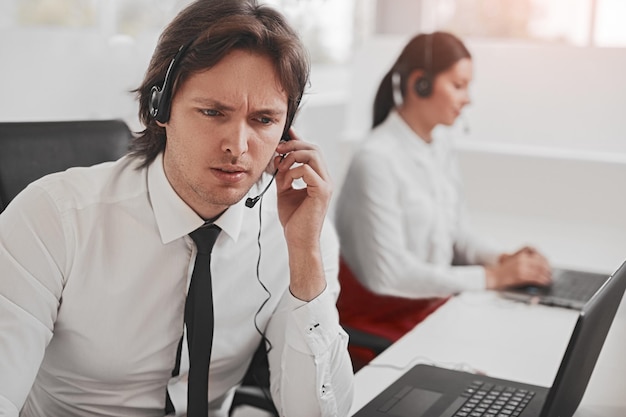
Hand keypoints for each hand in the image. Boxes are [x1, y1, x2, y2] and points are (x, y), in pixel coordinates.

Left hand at [273, 129, 331, 299]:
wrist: (298, 240)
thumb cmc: (293, 219)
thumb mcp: (285, 190)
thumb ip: (284, 173)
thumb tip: (279, 156)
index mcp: (319, 178)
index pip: (312, 151)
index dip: (299, 140)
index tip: (286, 133)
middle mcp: (325, 179)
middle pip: (314, 148)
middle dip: (294, 145)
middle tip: (277, 150)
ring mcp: (326, 184)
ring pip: (313, 154)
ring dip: (293, 156)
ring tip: (280, 166)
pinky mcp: (322, 192)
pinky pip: (306, 170)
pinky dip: (292, 171)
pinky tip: (285, 181)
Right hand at [486, 246, 551, 289]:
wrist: (493, 276)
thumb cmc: (503, 271)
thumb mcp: (514, 262)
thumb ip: (525, 262)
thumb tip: (538, 266)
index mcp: (521, 255)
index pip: (538, 257)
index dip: (546, 262)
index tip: (548, 266)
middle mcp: (522, 260)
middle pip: (541, 264)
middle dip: (547, 270)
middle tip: (550, 274)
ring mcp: (522, 268)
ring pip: (540, 271)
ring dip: (546, 276)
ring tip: (548, 279)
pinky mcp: (521, 276)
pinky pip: (536, 278)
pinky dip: (542, 281)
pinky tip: (544, 283)